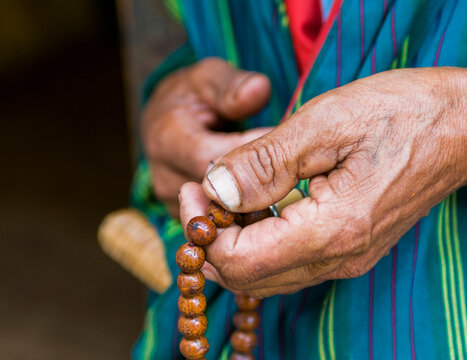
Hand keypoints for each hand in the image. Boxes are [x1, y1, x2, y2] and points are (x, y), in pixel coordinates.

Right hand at [142, 57, 272, 216]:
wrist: (171, 119)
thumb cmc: (196, 95)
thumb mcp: (212, 78)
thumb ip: (233, 86)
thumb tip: (259, 90)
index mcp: (169, 140)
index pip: (216, 163)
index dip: (254, 160)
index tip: (286, 146)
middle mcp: (167, 178)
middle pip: (221, 196)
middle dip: (261, 183)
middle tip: (297, 169)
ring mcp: (175, 203)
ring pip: (223, 215)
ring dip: (256, 202)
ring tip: (288, 182)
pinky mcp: (188, 217)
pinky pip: (222, 224)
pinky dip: (248, 214)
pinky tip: (274, 198)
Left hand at [180, 67, 466, 297]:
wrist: (463, 129)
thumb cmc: (402, 115)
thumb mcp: (325, 123)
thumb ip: (265, 163)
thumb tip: (214, 189)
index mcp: (332, 230)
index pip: (240, 261)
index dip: (203, 229)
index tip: (193, 188)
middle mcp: (339, 258)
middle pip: (247, 277)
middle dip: (211, 238)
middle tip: (202, 190)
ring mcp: (346, 259)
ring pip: (265, 274)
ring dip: (233, 239)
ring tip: (227, 191)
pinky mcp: (349, 249)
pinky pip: (288, 261)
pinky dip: (259, 238)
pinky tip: (259, 200)